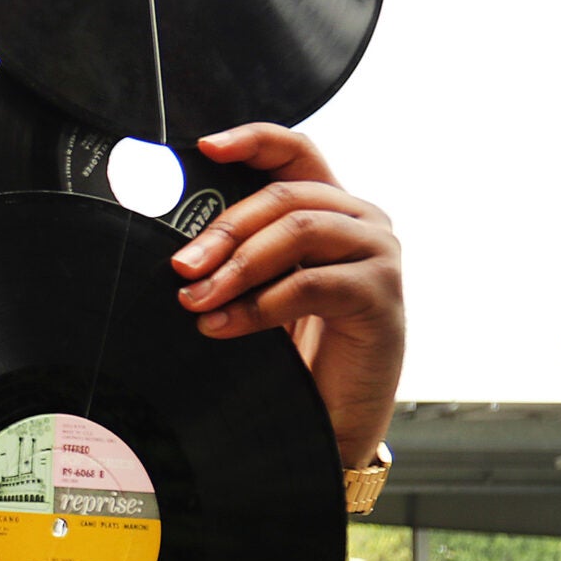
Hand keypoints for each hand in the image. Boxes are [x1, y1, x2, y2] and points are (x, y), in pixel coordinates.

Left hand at [169, 125, 400, 470]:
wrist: (330, 419)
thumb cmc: (294, 352)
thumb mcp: (258, 291)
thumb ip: (238, 257)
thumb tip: (179, 246)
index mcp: (330, 209)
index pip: (296, 154)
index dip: (254, 140)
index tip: (206, 147)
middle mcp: (361, 221)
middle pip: (285, 195)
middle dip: (223, 229)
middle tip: (181, 266)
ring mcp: (378, 255)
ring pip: (299, 231)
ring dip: (237, 265)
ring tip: (197, 298)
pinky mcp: (381, 296)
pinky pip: (312, 283)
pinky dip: (260, 304)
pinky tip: (224, 325)